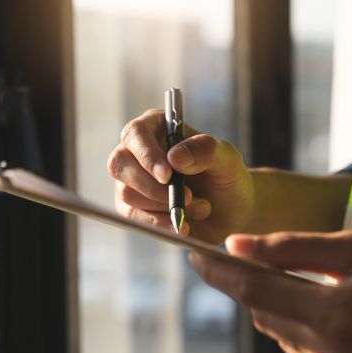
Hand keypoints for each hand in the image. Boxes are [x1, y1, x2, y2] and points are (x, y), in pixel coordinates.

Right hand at [107, 108, 254, 242]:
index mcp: (156, 127)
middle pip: (120, 164)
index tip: (167, 175)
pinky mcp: (133, 207)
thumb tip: (174, 157)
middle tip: (188, 197)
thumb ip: (205, 150)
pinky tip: (182, 225)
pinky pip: (133, 217)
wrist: (231, 210)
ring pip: (127, 194)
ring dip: (166, 206)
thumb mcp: (227, 158)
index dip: (147, 154)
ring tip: (201, 207)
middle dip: (152, 186)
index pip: (135, 134)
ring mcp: (131, 180)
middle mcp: (138, 151)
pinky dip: (158, 223)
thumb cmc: (226, 175)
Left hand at [189, 230, 351, 352]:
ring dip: (277, 303)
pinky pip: (302, 352)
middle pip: (262, 313)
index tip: (192, 253)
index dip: (217, 271)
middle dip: (247, 283)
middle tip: (245, 256)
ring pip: (280, 333)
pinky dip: (300, 325)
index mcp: (333, 318)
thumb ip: (296, 248)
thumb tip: (239, 244)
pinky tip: (326, 310)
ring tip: (299, 280)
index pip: (252, 290)